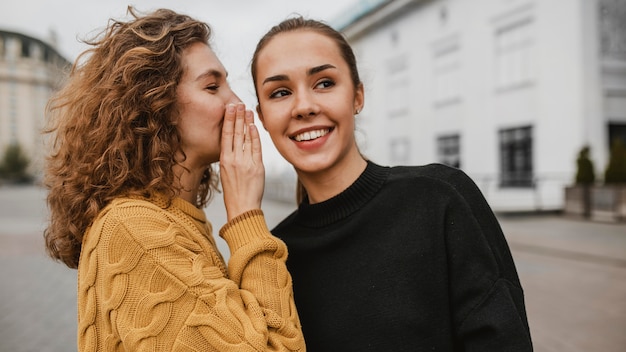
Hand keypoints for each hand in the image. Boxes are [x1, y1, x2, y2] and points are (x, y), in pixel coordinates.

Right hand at [220, 103, 264, 220]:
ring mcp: (245, 162)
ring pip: (245, 137)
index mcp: (224, 160)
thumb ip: (231, 158)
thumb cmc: (234, 193)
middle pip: (234, 132)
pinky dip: (255, 136)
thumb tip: (234, 145)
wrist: (242, 208)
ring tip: (247, 110)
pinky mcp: (256, 167)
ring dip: (246, 122)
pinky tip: (253, 126)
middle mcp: (233, 159)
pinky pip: (255, 148)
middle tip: (238, 102)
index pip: (225, 135)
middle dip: (236, 116)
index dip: (228, 120)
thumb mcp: (227, 173)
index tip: (229, 108)